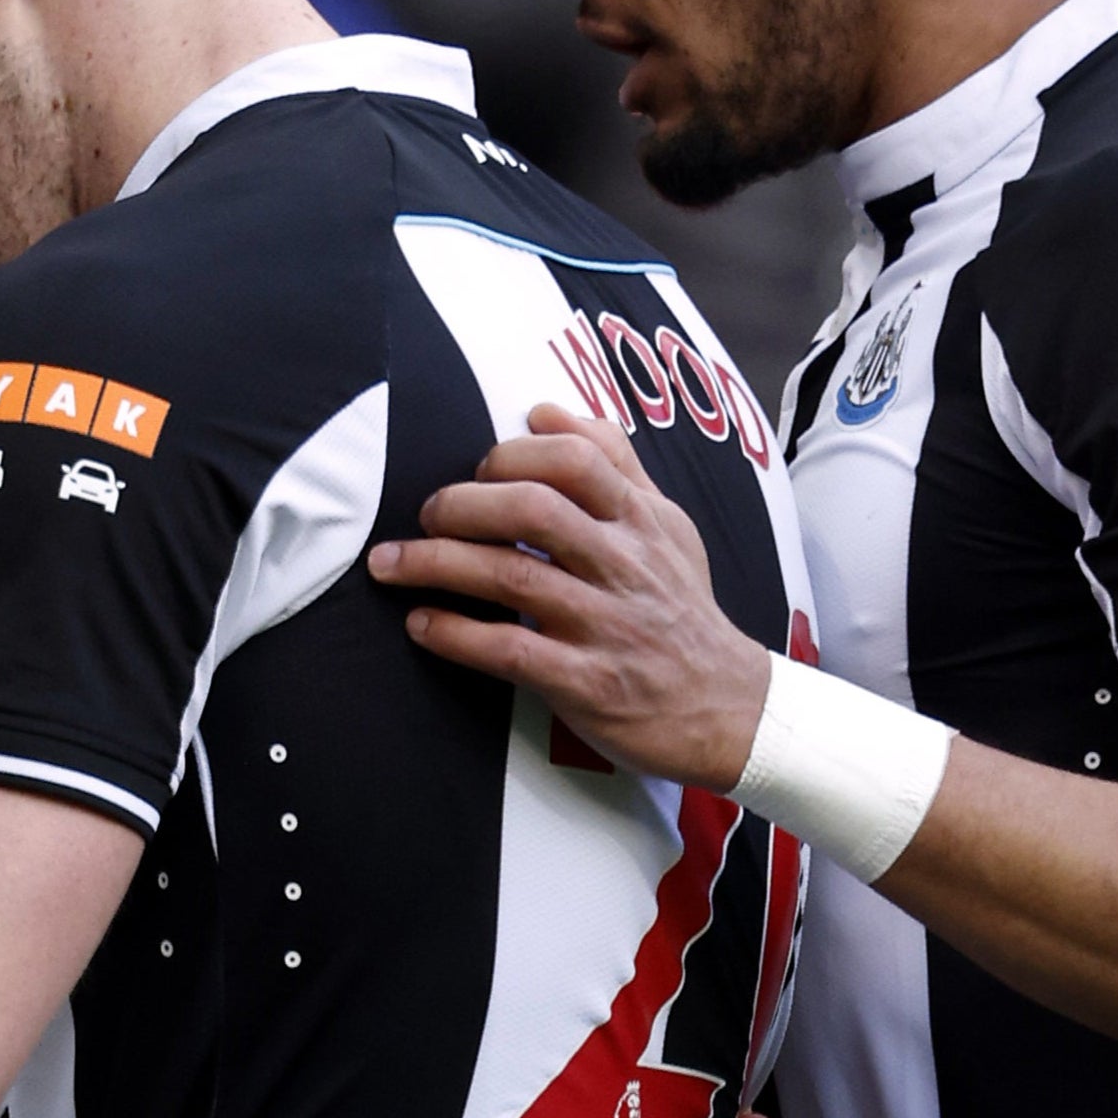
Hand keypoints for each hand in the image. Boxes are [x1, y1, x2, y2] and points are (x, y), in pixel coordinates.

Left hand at [367, 406, 772, 788]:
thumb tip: (546, 410)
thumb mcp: (665, 526)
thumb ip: (612, 464)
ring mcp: (605, 625)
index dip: (514, 455)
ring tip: (389, 562)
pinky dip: (456, 634)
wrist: (728, 707)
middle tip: (426, 512)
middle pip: (533, 509)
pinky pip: (509, 651)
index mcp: (642, 520)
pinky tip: (422, 623)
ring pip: (511, 577)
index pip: (576, 459)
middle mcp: (625, 566)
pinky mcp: (587, 684)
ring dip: (436, 564)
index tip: (480, 470)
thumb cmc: (681, 609)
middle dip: (462, 504)